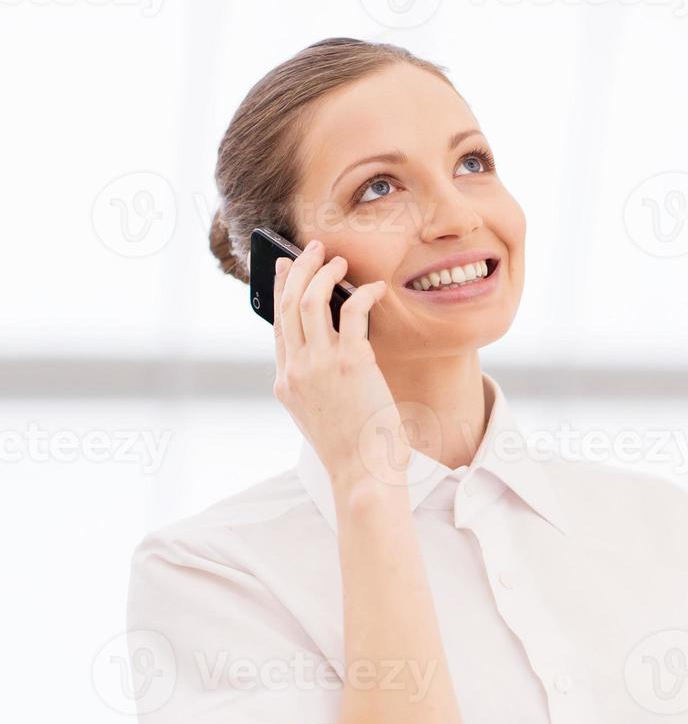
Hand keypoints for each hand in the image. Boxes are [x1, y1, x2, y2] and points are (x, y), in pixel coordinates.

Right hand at [270, 239, 395, 489]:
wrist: (362, 474)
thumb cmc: (351, 448)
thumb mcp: (319, 414)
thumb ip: (315, 383)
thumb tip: (330, 350)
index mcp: (285, 382)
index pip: (278, 324)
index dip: (280, 289)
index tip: (285, 266)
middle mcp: (296, 369)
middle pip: (289, 305)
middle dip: (300, 269)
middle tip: (315, 249)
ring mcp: (321, 365)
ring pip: (312, 302)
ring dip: (325, 274)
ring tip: (340, 261)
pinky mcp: (352, 364)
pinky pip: (353, 313)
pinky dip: (362, 295)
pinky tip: (373, 290)